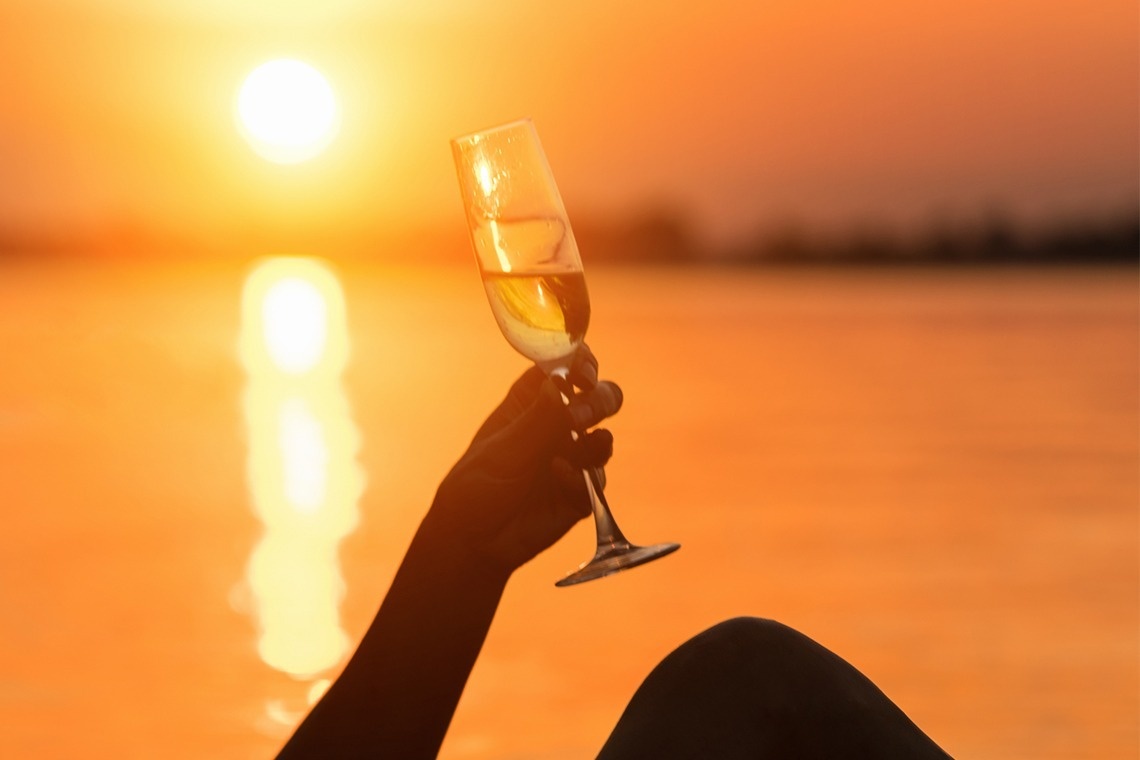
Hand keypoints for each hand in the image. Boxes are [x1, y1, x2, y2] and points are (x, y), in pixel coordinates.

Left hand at [425, 346, 622, 574]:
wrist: (474, 542)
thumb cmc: (476, 487)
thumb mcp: (501, 451)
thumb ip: (535, 422)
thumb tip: (558, 383)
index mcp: (531, 403)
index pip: (566, 368)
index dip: (581, 363)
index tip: (582, 373)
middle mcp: (557, 427)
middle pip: (599, 397)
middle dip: (598, 400)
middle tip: (580, 416)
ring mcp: (572, 459)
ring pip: (605, 438)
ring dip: (596, 440)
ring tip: (571, 449)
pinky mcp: (581, 493)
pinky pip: (597, 481)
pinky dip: (582, 478)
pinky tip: (559, 477)